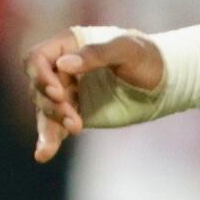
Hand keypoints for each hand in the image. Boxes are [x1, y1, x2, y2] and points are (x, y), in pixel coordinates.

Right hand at [23, 27, 163, 161]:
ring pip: (45, 109)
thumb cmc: (146, 56)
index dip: (41, 76)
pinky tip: (42, 155)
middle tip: (75, 119)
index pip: (37, 59)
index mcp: (68, 45)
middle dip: (53, 105)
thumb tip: (63, 64)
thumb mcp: (126, 49)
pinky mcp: (74, 114)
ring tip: (74, 131)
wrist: (163, 81)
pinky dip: (48, 140)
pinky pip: (55, 127)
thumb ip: (96, 54)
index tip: (59, 93)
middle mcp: (61, 68)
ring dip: (51, 125)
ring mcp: (67, 92)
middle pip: (39, 87)